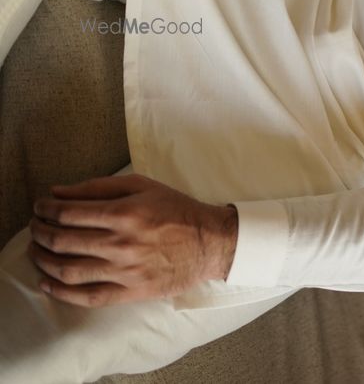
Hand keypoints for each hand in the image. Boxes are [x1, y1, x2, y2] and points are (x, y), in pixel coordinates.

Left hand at [28, 174, 237, 307]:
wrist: (211, 242)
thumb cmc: (178, 210)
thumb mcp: (144, 186)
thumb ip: (100, 186)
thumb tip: (58, 192)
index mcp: (125, 213)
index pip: (68, 213)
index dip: (45, 209)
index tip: (39, 207)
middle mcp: (122, 243)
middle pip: (62, 241)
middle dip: (39, 232)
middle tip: (35, 226)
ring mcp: (125, 270)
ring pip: (68, 269)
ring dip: (43, 260)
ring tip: (36, 251)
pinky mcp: (131, 291)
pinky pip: (88, 296)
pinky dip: (61, 291)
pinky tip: (47, 283)